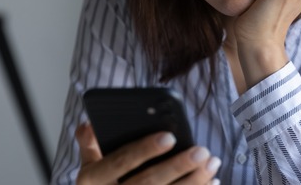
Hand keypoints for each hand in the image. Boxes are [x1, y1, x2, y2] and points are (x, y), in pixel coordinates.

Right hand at [76, 123, 220, 184]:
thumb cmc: (101, 183)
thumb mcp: (88, 164)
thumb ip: (90, 143)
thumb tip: (88, 123)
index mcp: (92, 179)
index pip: (120, 162)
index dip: (144, 150)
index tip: (170, 136)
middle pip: (148, 183)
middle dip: (178, 166)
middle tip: (202, 151)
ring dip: (194, 182)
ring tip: (212, 163)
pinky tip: (212, 182)